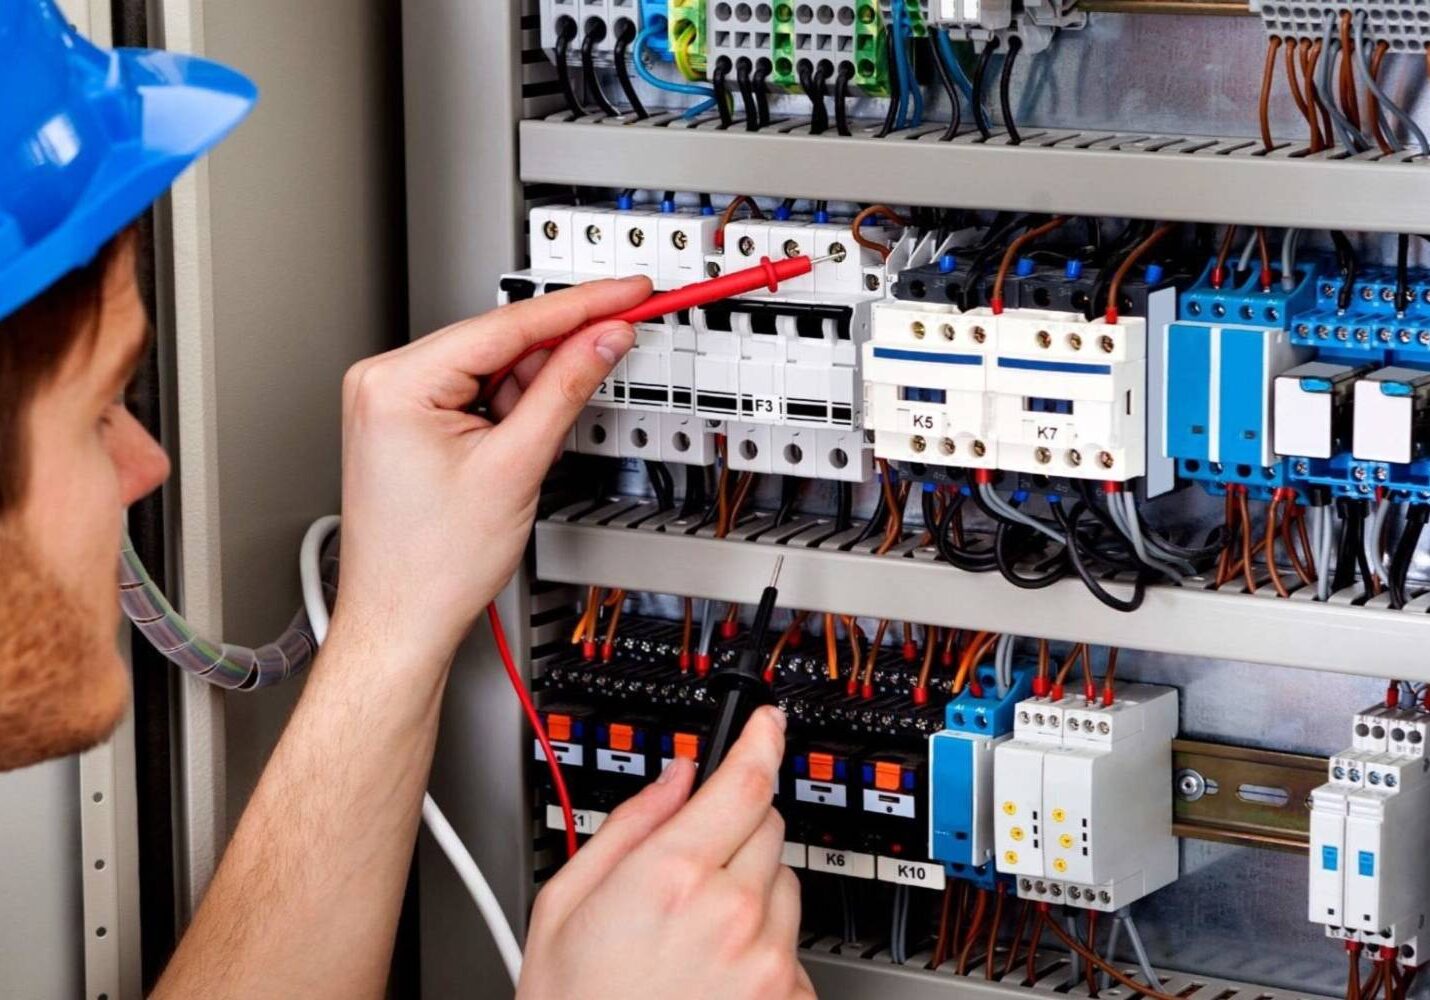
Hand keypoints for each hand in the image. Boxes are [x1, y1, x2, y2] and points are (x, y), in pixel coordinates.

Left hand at [331, 276, 650, 664]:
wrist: (402, 621)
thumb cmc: (432, 566)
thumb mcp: (516, 466)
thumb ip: (565, 390)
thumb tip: (603, 339)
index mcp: (396, 383)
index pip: (507, 324)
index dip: (580, 306)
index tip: (626, 292)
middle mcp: (383, 381)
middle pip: (498, 341)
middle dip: (560, 351)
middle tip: (621, 338)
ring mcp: (390, 401)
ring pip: (490, 369)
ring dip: (533, 391)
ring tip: (537, 447)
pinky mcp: (406, 423)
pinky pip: (473, 394)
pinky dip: (510, 409)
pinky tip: (523, 440)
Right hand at [518, 707, 812, 999]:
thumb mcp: (565, 906)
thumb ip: (628, 826)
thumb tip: (672, 778)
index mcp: (672, 875)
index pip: (744, 780)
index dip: (760, 739)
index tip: (768, 722)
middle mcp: (732, 913)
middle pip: (768, 826)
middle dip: (736, 828)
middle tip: (689, 865)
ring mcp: (767, 963)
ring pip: (784, 885)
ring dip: (752, 890)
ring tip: (692, 936)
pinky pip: (792, 949)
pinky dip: (764, 949)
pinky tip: (714, 975)